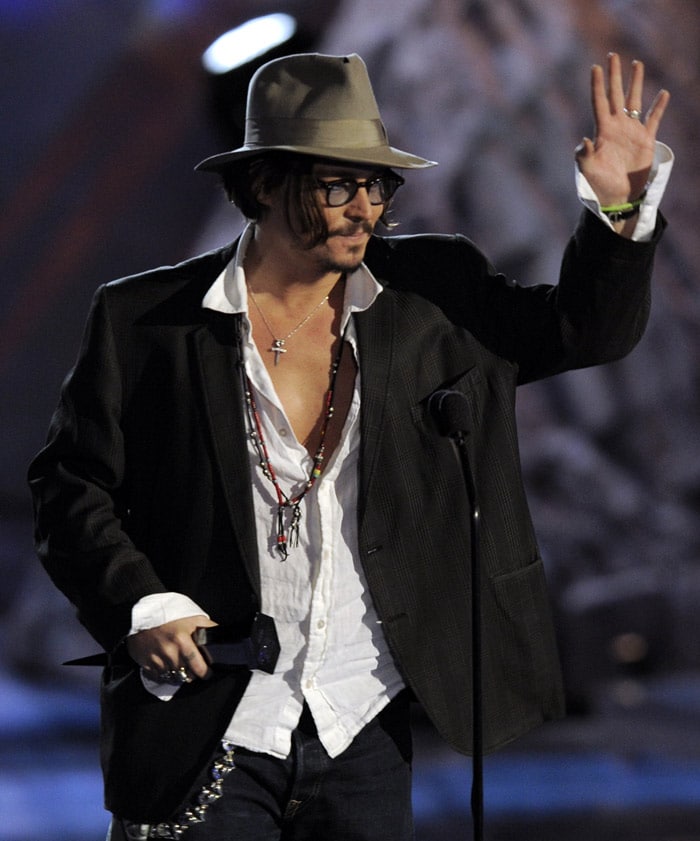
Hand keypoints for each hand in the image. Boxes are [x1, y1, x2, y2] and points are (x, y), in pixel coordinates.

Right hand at [126, 614, 216, 682]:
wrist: (143, 613)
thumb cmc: (171, 615)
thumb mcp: (193, 617)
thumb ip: (208, 628)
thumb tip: (222, 635)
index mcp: (182, 640)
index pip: (198, 666)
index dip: (205, 672)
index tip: (207, 673)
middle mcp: (169, 652)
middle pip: (186, 675)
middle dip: (192, 674)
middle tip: (194, 669)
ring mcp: (157, 659)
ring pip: (173, 678)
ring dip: (178, 675)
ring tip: (180, 666)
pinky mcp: (146, 664)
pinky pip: (159, 678)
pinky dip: (164, 675)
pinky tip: (166, 666)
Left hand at [575, 53, 669, 207]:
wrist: (618, 197)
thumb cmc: (599, 184)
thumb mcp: (588, 170)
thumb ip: (584, 155)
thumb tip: (585, 140)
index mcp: (602, 130)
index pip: (599, 102)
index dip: (597, 85)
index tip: (595, 67)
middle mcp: (617, 126)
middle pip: (615, 95)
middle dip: (615, 76)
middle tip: (613, 56)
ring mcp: (632, 131)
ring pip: (634, 101)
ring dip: (635, 83)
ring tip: (636, 63)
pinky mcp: (646, 140)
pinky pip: (653, 119)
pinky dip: (658, 107)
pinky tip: (662, 93)